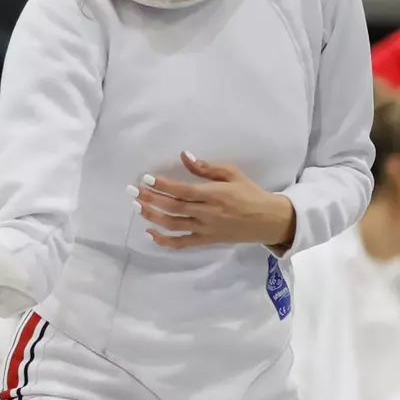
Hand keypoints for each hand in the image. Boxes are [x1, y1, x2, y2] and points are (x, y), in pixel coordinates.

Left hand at [129, 154, 296, 250]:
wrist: (267, 220)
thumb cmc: (249, 193)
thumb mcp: (232, 174)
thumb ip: (206, 168)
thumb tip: (184, 156)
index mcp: (214, 194)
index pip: (183, 191)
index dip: (163, 185)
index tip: (146, 178)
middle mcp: (207, 213)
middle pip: (173, 207)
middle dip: (150, 199)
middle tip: (132, 191)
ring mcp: (205, 229)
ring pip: (173, 225)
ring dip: (152, 216)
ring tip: (136, 206)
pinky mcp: (206, 240)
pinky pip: (181, 243)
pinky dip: (164, 240)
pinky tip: (150, 233)